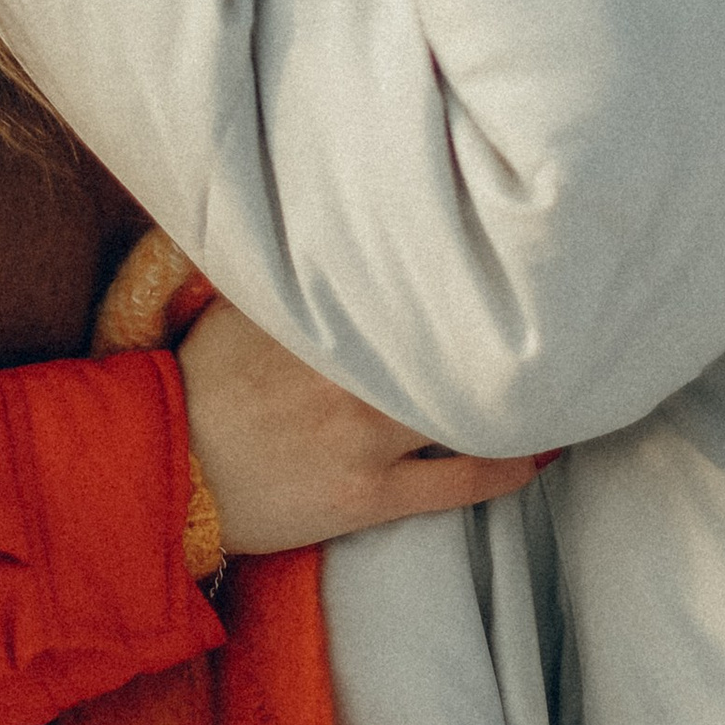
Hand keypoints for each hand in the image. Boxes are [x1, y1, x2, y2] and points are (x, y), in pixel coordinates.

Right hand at [178, 296, 550, 558]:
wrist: (162, 473)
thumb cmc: (199, 384)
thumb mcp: (241, 306)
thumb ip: (298, 273)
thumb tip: (341, 229)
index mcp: (320, 316)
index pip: (412, 281)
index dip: (466, 270)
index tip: (508, 259)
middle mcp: (349, 370)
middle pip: (450, 342)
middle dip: (501, 327)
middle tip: (557, 314)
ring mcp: (363, 436)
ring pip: (465, 408)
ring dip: (515, 396)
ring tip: (562, 380)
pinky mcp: (369, 495)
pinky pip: (463, 481)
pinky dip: (511, 465)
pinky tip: (542, 452)